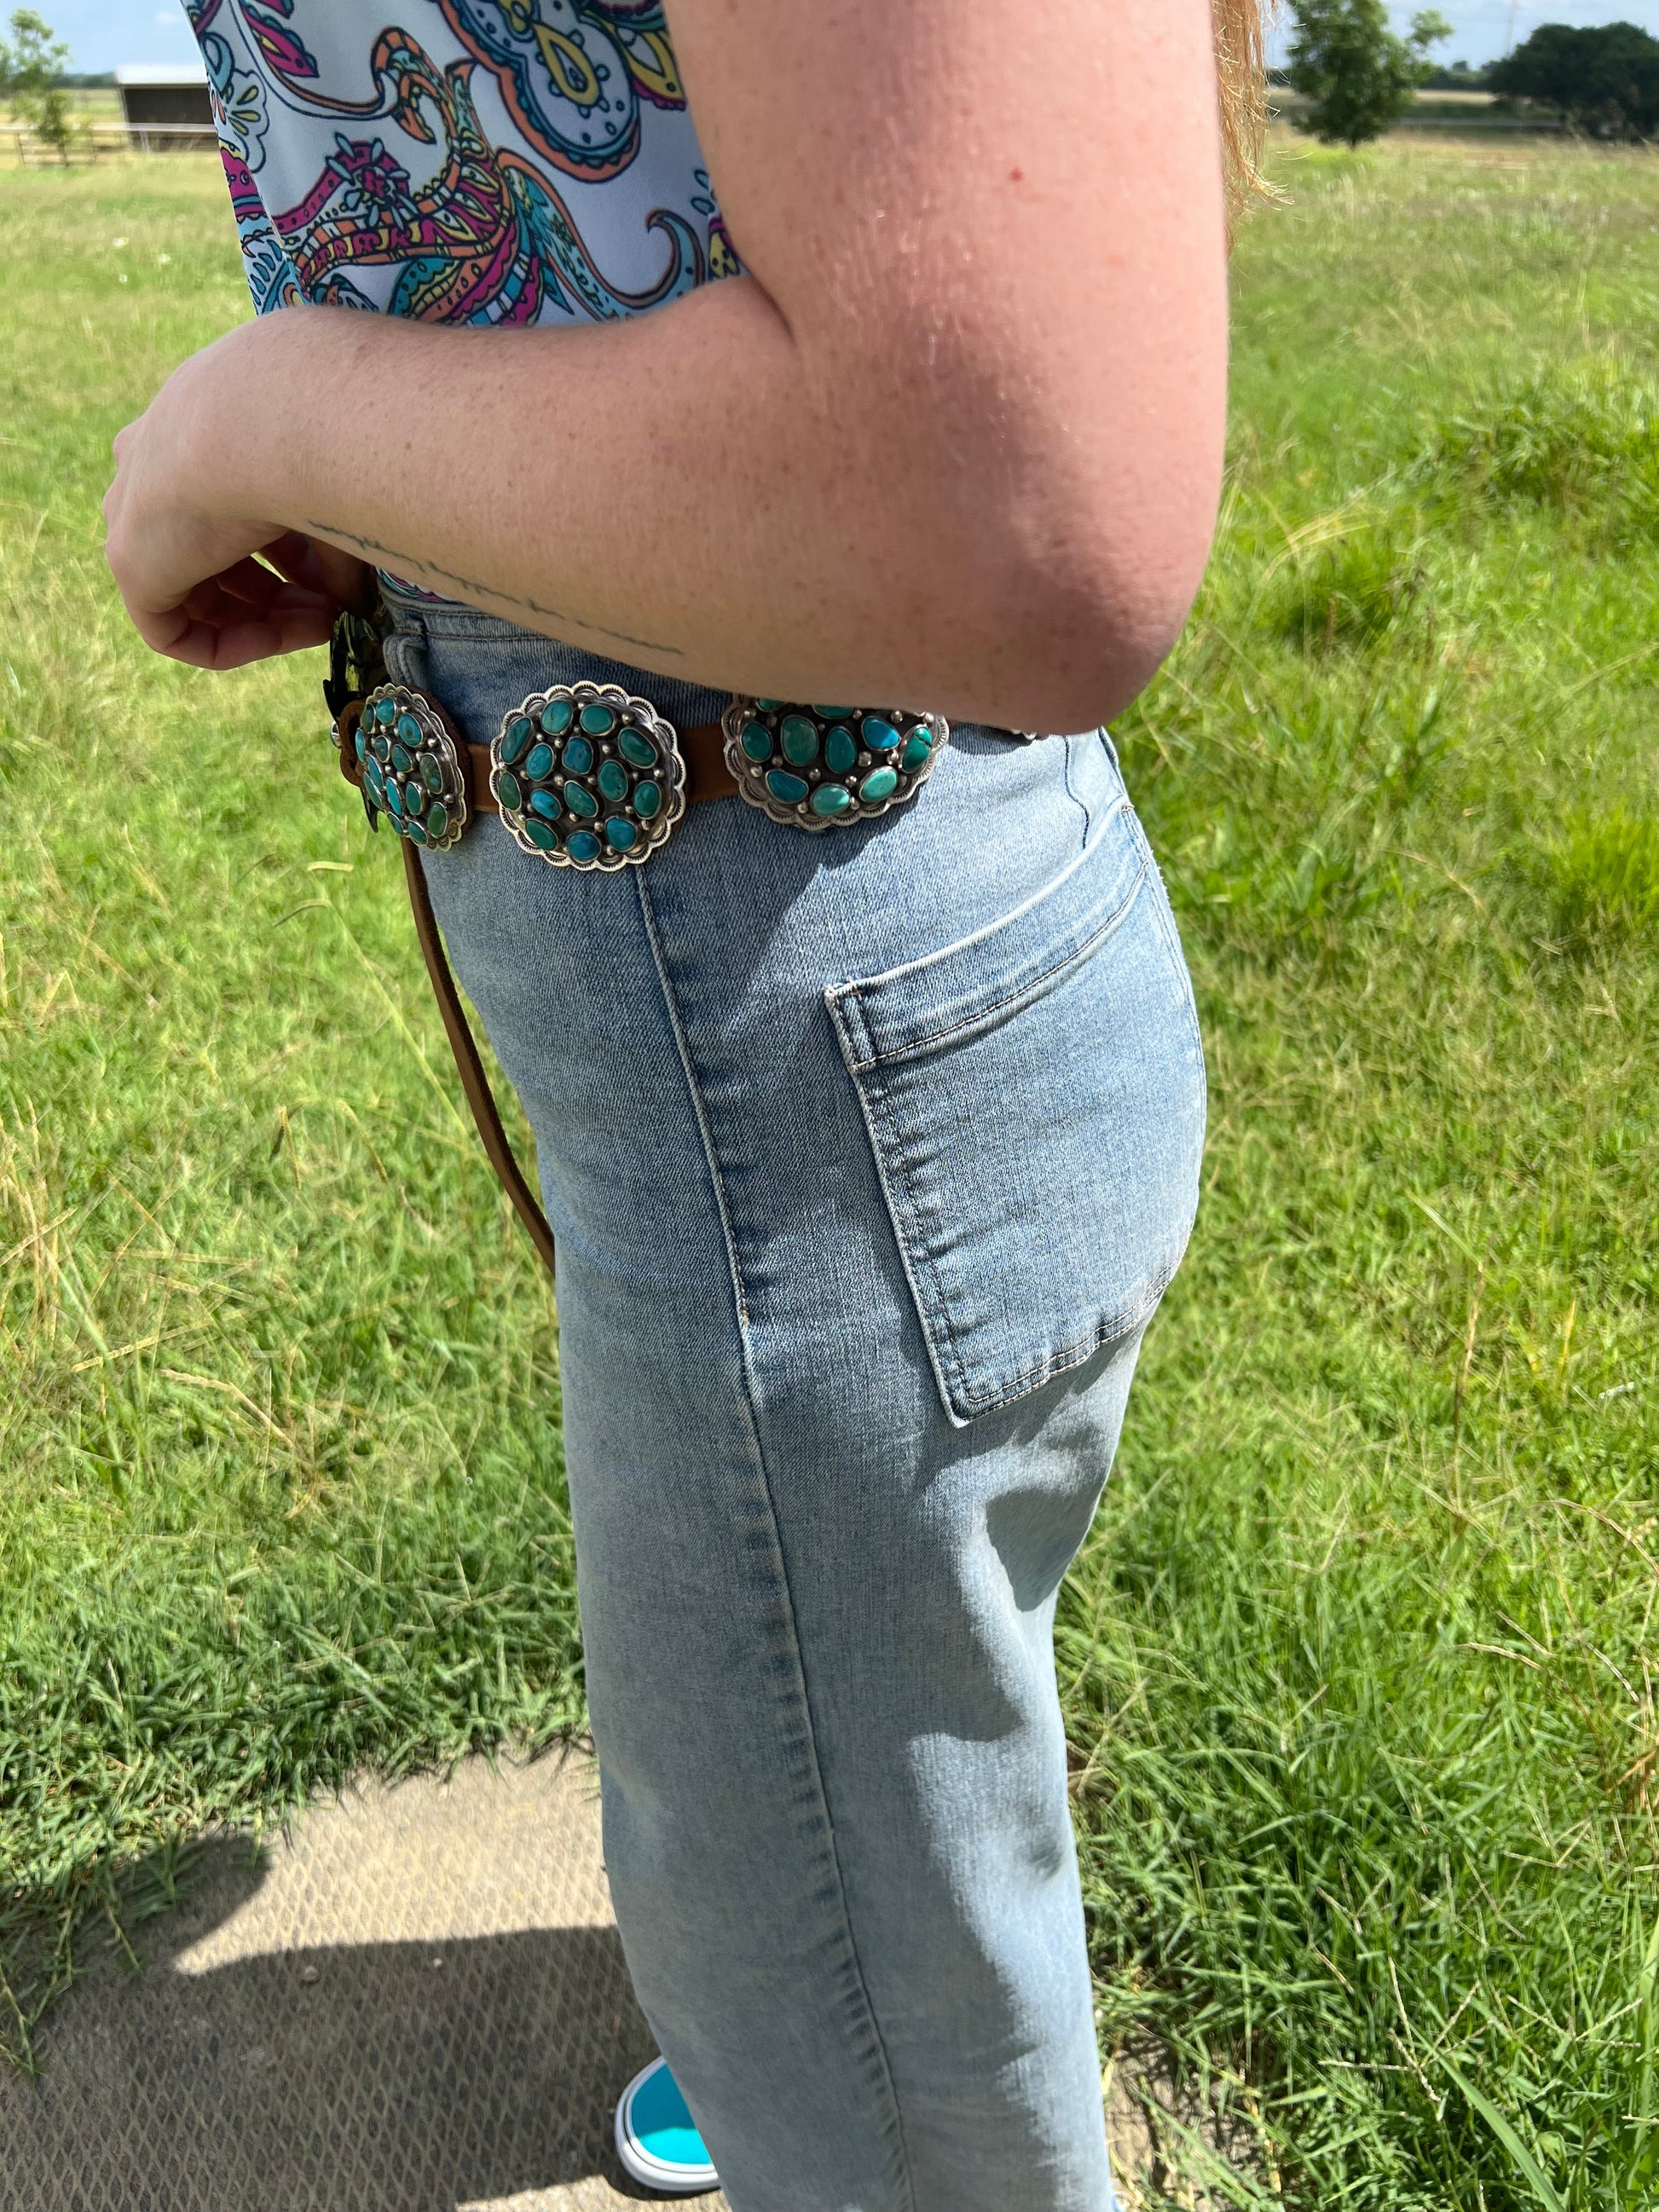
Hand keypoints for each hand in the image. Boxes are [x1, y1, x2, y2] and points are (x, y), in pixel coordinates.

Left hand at [103, 326, 371, 669]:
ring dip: (267, 619)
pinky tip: (280, 638)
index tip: (337, 572)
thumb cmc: (308, 439)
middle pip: (218, 557)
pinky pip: (174, 632)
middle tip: (337, 607)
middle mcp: (152, 473)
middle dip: (285, 591)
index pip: (234, 511)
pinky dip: (231, 645)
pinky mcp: (131, 566)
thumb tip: (355, 599)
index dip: (293, 553)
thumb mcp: (327, 494)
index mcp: (193, 435)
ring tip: (323, 623)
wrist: (267, 425)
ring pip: (198, 595)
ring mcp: (133, 517)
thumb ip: (334, 547)